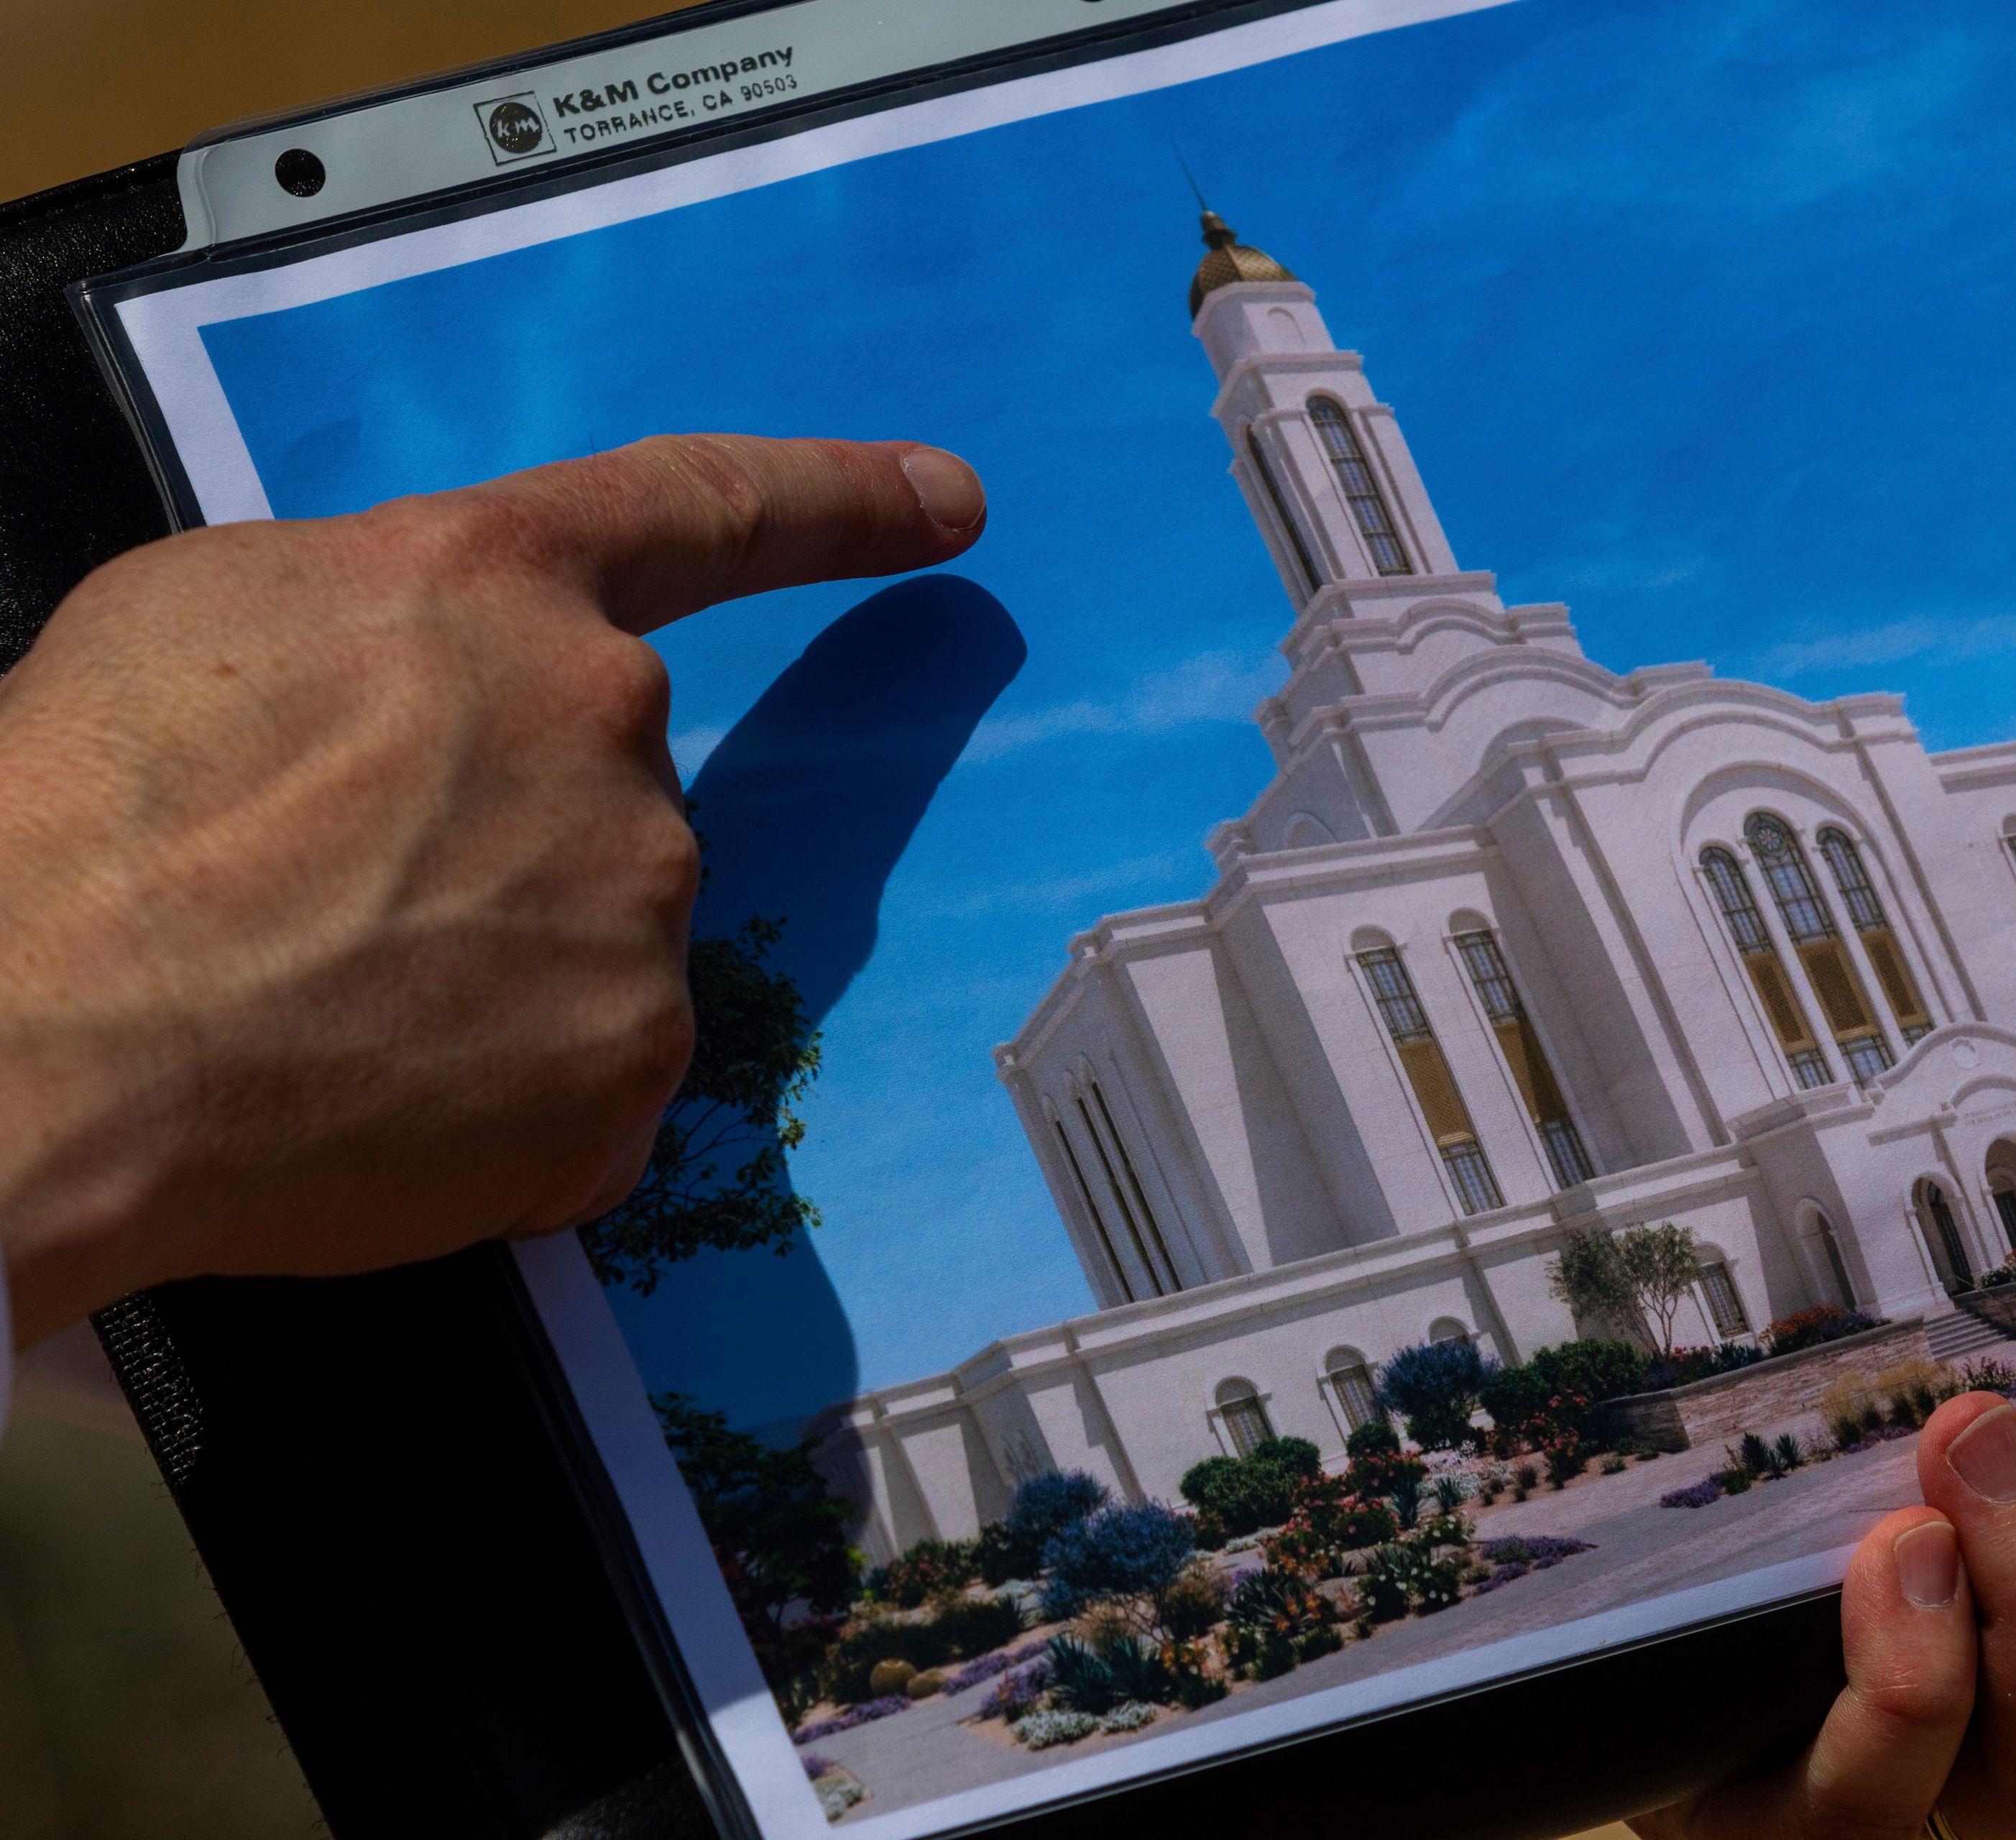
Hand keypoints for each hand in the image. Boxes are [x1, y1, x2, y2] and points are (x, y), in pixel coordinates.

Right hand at [0, 435, 985, 1344]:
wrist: (30, 1045)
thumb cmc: (74, 822)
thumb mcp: (203, 619)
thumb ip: (374, 619)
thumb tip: (418, 678)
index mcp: (493, 587)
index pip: (708, 509)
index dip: (837, 499)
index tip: (943, 500)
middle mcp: (604, 730)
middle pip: (605, 784)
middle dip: (495, 840)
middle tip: (332, 901)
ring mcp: (635, 908)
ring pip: (597, 935)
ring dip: (495, 971)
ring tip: (329, 1003)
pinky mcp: (630, 1070)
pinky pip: (591, 1077)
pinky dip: (505, 1096)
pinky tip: (384, 1098)